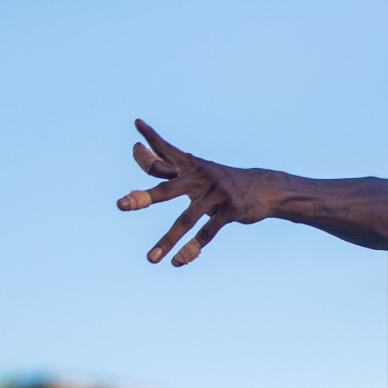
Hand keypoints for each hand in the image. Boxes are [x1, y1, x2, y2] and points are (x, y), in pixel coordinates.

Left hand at [117, 120, 278, 265]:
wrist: (266, 188)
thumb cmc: (222, 183)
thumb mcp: (198, 173)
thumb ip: (169, 169)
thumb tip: (140, 152)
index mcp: (191, 166)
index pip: (166, 151)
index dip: (151, 140)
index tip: (137, 125)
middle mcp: (201, 177)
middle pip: (168, 188)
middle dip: (143, 197)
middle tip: (120, 205)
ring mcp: (216, 193)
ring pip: (187, 220)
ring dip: (167, 241)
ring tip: (150, 258)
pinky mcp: (230, 210)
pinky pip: (207, 232)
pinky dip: (192, 248)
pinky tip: (178, 262)